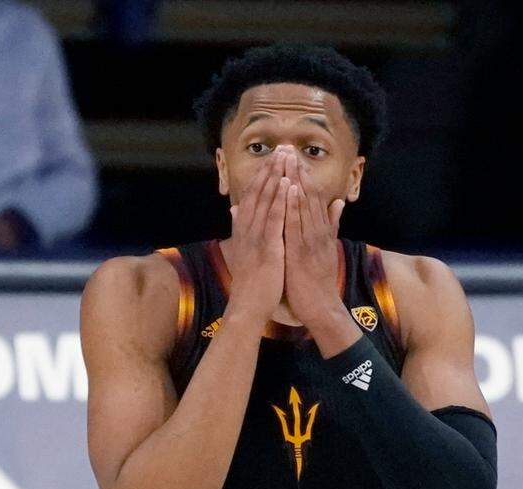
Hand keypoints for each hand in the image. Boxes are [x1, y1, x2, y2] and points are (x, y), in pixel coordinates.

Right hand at [223, 148, 289, 326]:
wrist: (248, 306)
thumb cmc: (250, 280)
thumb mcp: (243, 249)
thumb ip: (239, 226)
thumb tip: (234, 208)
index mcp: (244, 228)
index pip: (253, 195)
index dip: (263, 174)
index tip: (273, 156)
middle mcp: (248, 228)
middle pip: (259, 192)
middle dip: (271, 168)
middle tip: (282, 148)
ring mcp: (256, 237)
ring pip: (266, 200)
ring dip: (276, 177)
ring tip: (285, 157)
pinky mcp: (267, 247)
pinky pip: (274, 219)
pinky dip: (280, 200)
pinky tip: (287, 184)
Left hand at [281, 148, 346, 328]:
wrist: (322, 307)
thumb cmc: (319, 280)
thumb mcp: (328, 248)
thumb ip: (332, 224)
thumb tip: (338, 202)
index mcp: (322, 230)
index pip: (314, 197)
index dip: (305, 176)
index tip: (295, 157)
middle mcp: (318, 231)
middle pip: (309, 196)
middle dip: (298, 172)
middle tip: (289, 149)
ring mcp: (311, 240)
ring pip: (304, 206)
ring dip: (296, 182)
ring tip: (289, 160)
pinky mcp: (302, 251)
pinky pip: (296, 225)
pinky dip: (293, 206)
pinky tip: (288, 190)